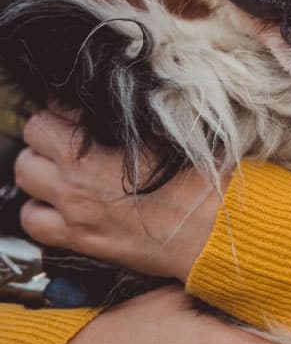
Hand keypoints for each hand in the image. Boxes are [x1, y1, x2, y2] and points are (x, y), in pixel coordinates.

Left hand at [15, 110, 220, 281]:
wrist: (212, 229)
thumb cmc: (199, 178)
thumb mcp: (172, 132)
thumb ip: (133, 117)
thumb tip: (114, 104)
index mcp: (92, 149)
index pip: (52, 112)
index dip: (67, 108)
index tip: (83, 113)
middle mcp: (74, 178)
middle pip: (31, 141)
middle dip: (48, 134)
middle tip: (71, 136)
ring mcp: (73, 211)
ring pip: (25, 178)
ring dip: (40, 168)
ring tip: (64, 167)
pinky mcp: (79, 239)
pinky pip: (33, 222)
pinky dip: (40, 209)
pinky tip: (62, 202)